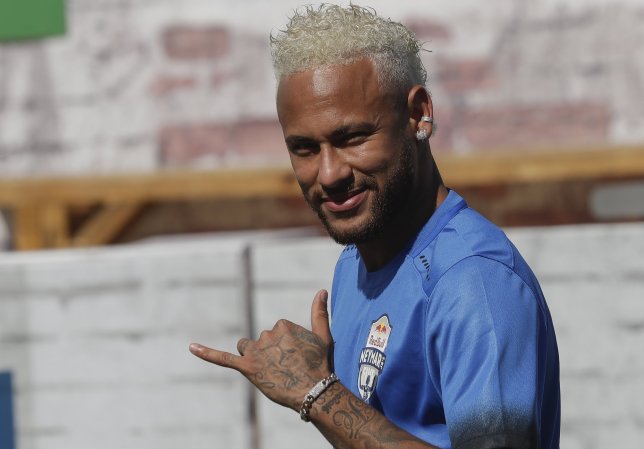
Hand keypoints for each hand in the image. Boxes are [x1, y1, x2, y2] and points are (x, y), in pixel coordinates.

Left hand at [190, 289, 333, 410]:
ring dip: (253, 356)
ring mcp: (256, 352)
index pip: (277, 332)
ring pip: (246, 348)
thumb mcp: (323, 336)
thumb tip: (321, 290)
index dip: (286, 347)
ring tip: (270, 371)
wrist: (313, 390)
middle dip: (271, 353)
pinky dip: (206, 352)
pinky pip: (223, 358)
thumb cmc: (320, 364)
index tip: (298, 357)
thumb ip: (319, 312)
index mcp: (282, 325)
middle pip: (261, 341)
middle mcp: (267, 334)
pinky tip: (191, 347)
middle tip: (288, 369)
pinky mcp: (247, 367)